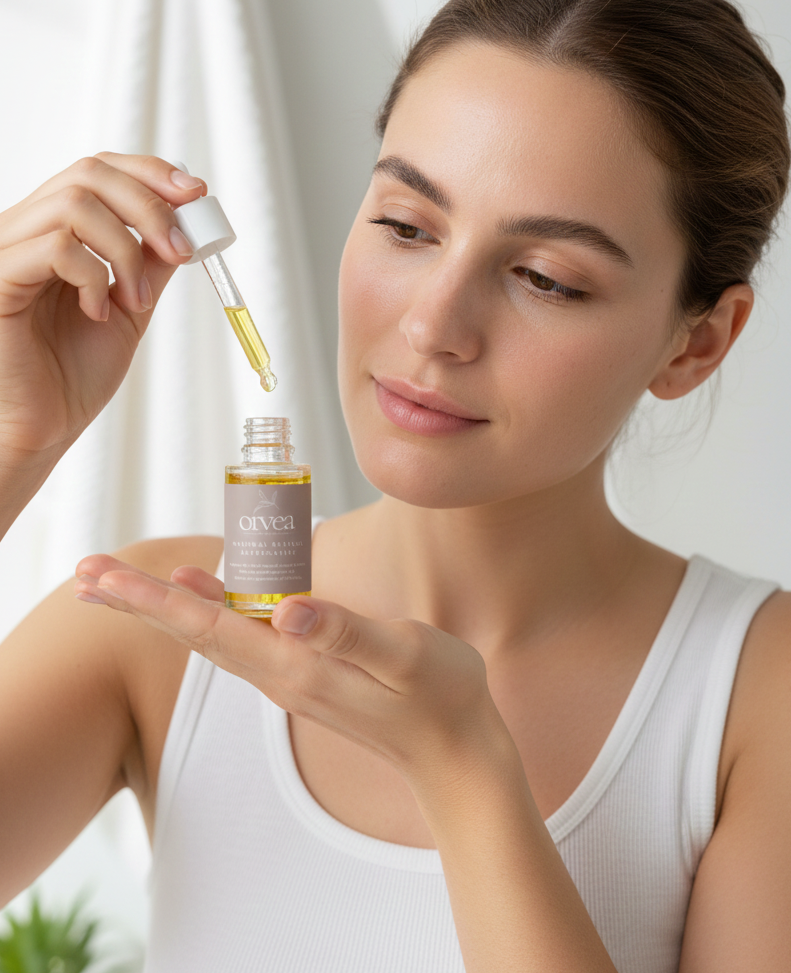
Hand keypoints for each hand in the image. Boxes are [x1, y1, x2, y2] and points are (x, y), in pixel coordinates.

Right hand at [0, 153, 204, 474]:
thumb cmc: (73, 374)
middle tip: (181, 250)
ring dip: (126, 250)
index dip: (150, 172)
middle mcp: (25, 230)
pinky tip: (98, 312)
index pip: (98, 170)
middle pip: (89, 172)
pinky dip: (93, 275)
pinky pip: (55, 247)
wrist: (41, 427)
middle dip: (149, 205)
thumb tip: (188, 224)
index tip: (196, 194)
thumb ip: (150, 264)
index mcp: (53, 230)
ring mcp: (7, 251)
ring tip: (135, 301)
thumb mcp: (130, 307)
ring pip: (74, 203)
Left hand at [73, 555, 504, 785]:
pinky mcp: (302, 671)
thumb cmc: (440, 697)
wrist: (454, 752)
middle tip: (85, 571)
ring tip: (117, 584)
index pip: (209, 628)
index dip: (154, 599)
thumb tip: (284, 610)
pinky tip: (199, 591)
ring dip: (160, 607)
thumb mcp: (404, 656)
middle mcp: (279, 674)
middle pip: (193, 632)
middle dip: (136, 602)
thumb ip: (346, 632)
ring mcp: (288, 675)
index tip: (104, 577)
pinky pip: (240, 636)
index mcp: (295, 667)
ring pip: (210, 635)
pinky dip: (209, 609)